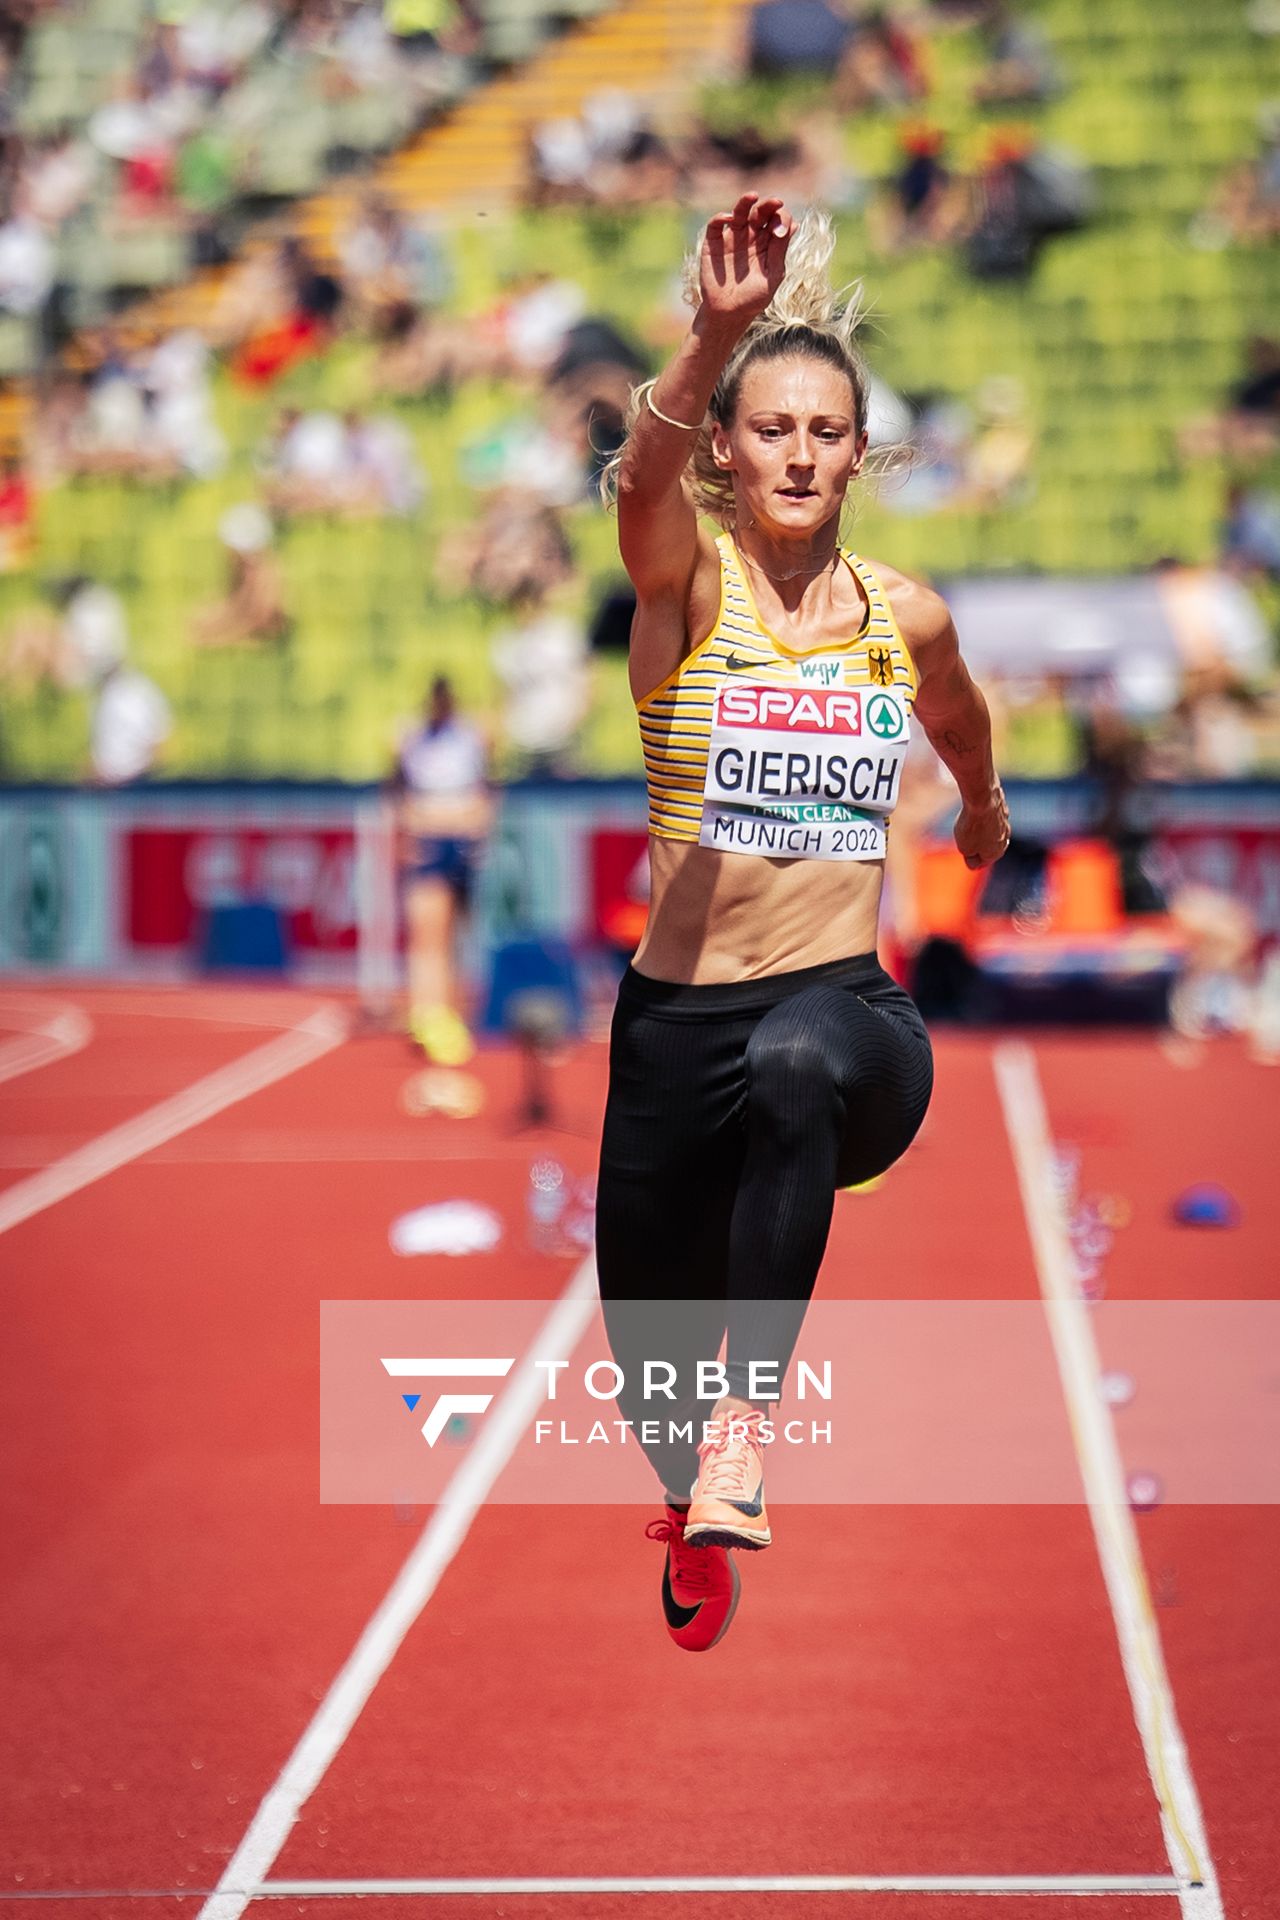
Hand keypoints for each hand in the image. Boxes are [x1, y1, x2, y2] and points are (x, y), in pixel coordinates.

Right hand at [699, 193, 794, 322]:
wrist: (728, 314)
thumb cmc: (753, 298)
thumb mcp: (772, 275)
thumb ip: (780, 251)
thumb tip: (793, 224)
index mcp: (768, 243)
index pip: (777, 220)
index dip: (781, 219)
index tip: (781, 231)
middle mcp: (750, 236)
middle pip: (760, 212)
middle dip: (768, 205)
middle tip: (775, 203)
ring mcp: (732, 237)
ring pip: (739, 211)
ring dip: (745, 202)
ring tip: (753, 195)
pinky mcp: (713, 243)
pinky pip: (716, 224)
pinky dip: (721, 217)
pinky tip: (729, 218)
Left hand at [954, 785, 1009, 869]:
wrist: (983, 799)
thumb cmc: (972, 826)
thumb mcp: (965, 848)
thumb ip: (970, 858)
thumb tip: (974, 863)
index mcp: (996, 853)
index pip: (981, 862)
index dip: (969, 857)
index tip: (963, 848)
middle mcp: (1004, 840)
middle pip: (987, 846)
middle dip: (976, 844)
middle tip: (966, 835)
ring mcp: (1005, 823)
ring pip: (990, 831)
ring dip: (980, 829)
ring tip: (969, 822)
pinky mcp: (1002, 808)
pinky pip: (989, 816)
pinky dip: (983, 815)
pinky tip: (976, 810)